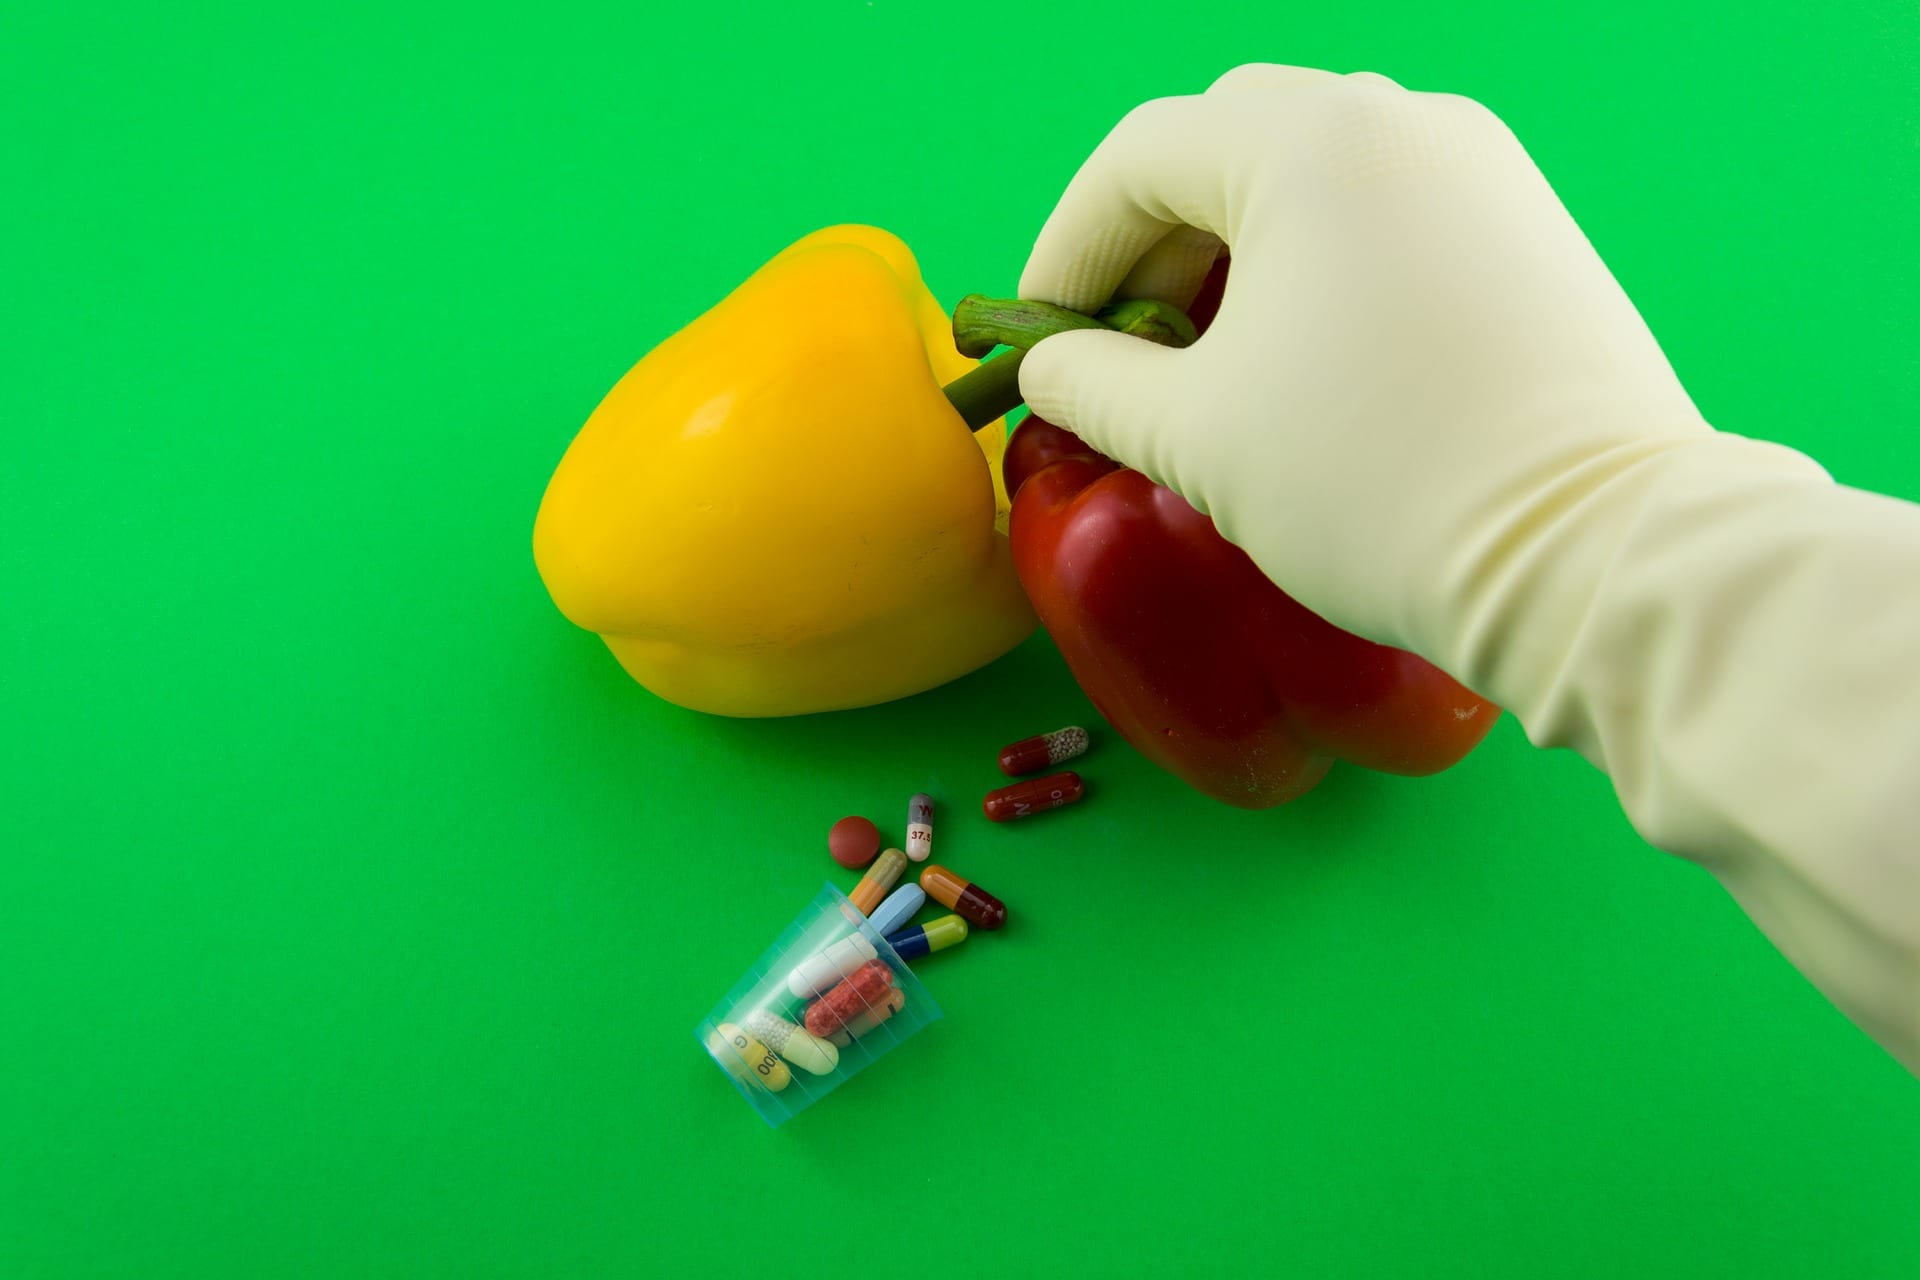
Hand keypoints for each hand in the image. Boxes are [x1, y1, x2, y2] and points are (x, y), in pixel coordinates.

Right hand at [1017, 64, 1716, 668]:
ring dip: (1234, 250)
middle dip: (1150, 240)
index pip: (1138, 159)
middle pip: (1226, 143)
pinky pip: (1391, 210)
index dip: (1065, 248)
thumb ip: (1092, 383)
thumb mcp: (1196, 435)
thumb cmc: (1378, 484)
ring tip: (1206, 360)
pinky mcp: (1529, 225)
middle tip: (1117, 343)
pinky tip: (1306, 357)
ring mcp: (1482, 166)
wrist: (1589, 553)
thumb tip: (1049, 366)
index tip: (1035, 336)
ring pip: (1314, 173)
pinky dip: (1320, 262)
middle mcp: (1401, 122)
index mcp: (1310, 142)